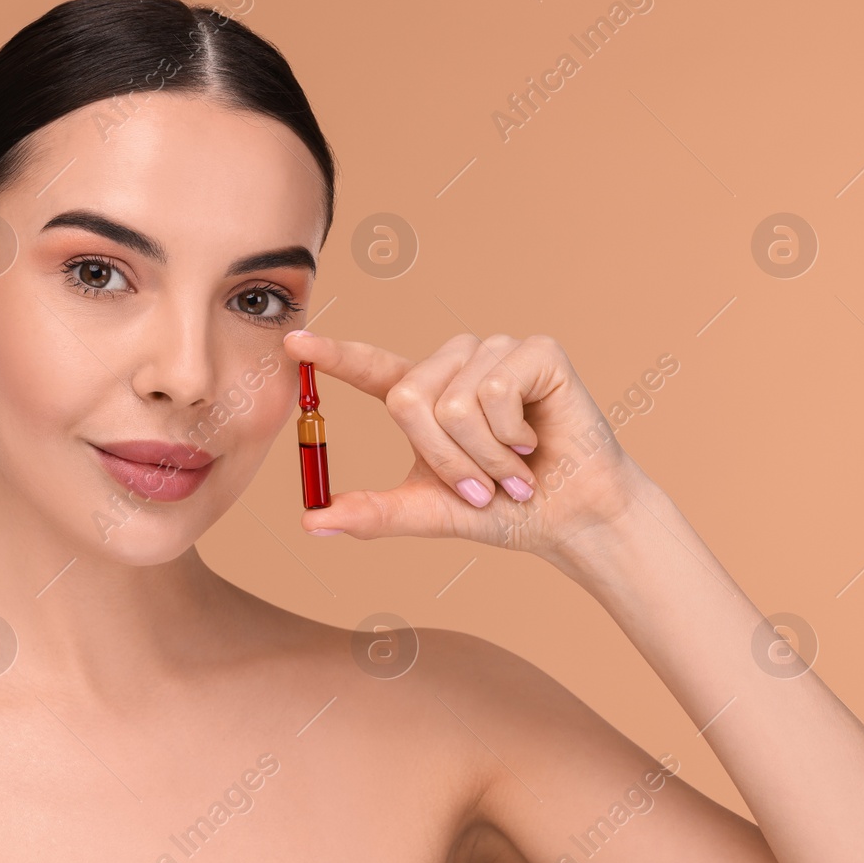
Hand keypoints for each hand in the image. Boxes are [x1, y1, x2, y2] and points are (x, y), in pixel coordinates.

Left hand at [282, 329, 649, 557]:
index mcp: (424, 393)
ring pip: (453, 402)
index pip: (369, 367)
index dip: (332, 355)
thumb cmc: (504, 510)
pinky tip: (535, 442)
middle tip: (483, 485)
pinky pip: (495, 391)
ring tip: (513, 468)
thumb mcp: (429, 511)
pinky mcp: (536, 350)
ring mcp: (495, 351)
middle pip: (409, 399)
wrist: (570, 518)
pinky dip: (512, 435)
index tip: (293, 341)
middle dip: (445, 460)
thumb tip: (311, 522)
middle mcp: (455, 363)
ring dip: (483, 455)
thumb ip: (373, 512)